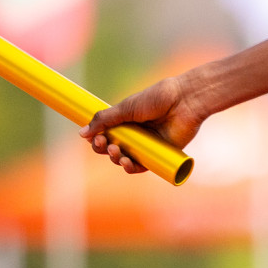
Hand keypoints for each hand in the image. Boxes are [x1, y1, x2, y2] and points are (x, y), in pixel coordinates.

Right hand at [81, 73, 206, 173]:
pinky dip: (132, 168)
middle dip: (105, 150)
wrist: (185, 100)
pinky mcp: (160, 154)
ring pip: (126, 160)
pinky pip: (142, 166)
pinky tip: (127, 164)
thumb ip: (104, 120)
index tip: (96, 138)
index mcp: (126, 121)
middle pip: (113, 149)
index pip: (106, 136)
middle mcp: (136, 134)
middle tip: (106, 144)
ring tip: (118, 152)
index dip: (98, 140)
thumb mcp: (126, 107)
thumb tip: (82, 134)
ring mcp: (147, 145)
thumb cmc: (157, 98)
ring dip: (117, 160)